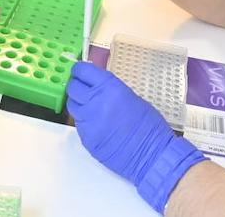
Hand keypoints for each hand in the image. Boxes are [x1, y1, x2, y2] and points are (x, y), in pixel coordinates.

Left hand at [68, 61, 205, 212]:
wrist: (151, 154)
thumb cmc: (148, 124)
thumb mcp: (131, 97)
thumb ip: (110, 90)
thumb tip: (96, 86)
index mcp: (109, 88)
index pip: (83, 71)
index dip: (79, 70)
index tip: (80, 71)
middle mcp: (94, 102)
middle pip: (73, 88)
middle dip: (76, 85)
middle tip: (82, 88)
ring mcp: (87, 121)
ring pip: (73, 106)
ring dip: (79, 104)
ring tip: (90, 107)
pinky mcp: (86, 138)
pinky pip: (79, 124)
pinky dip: (84, 121)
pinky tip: (97, 124)